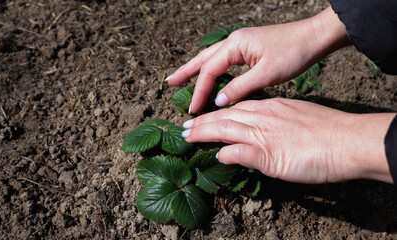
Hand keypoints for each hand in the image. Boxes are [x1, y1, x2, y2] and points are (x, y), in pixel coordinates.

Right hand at [166, 6, 349, 112]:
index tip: (193, 109)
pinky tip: (210, 75)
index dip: (199, 91)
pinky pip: (224, 60)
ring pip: (211, 58)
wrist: (313, 37)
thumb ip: (239, 87)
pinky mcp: (248, 49)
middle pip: (203, 59)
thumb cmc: (293, 52)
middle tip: (169, 83)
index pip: (209, 70)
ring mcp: (240, 44)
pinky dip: (212, 69)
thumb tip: (218, 101)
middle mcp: (234, 42)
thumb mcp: (266, 73)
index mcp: (235, 45)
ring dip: (196, 68)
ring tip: (181, 78)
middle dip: (186, 72)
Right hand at [181, 98, 393, 183]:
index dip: (201, 131)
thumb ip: (247, 156)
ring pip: (238, 108)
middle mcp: (263, 115)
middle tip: (185, 125)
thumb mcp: (279, 165)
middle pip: (226, 116)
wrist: (350, 141)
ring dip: (218, 113)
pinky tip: (237, 110)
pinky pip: (254, 105)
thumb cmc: (318, 157)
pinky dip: (238, 108)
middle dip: (203, 120)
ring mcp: (274, 108)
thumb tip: (220, 152)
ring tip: (204, 116)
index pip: (221, 128)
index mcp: (259, 130)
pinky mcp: (286, 106)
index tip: (185, 135)